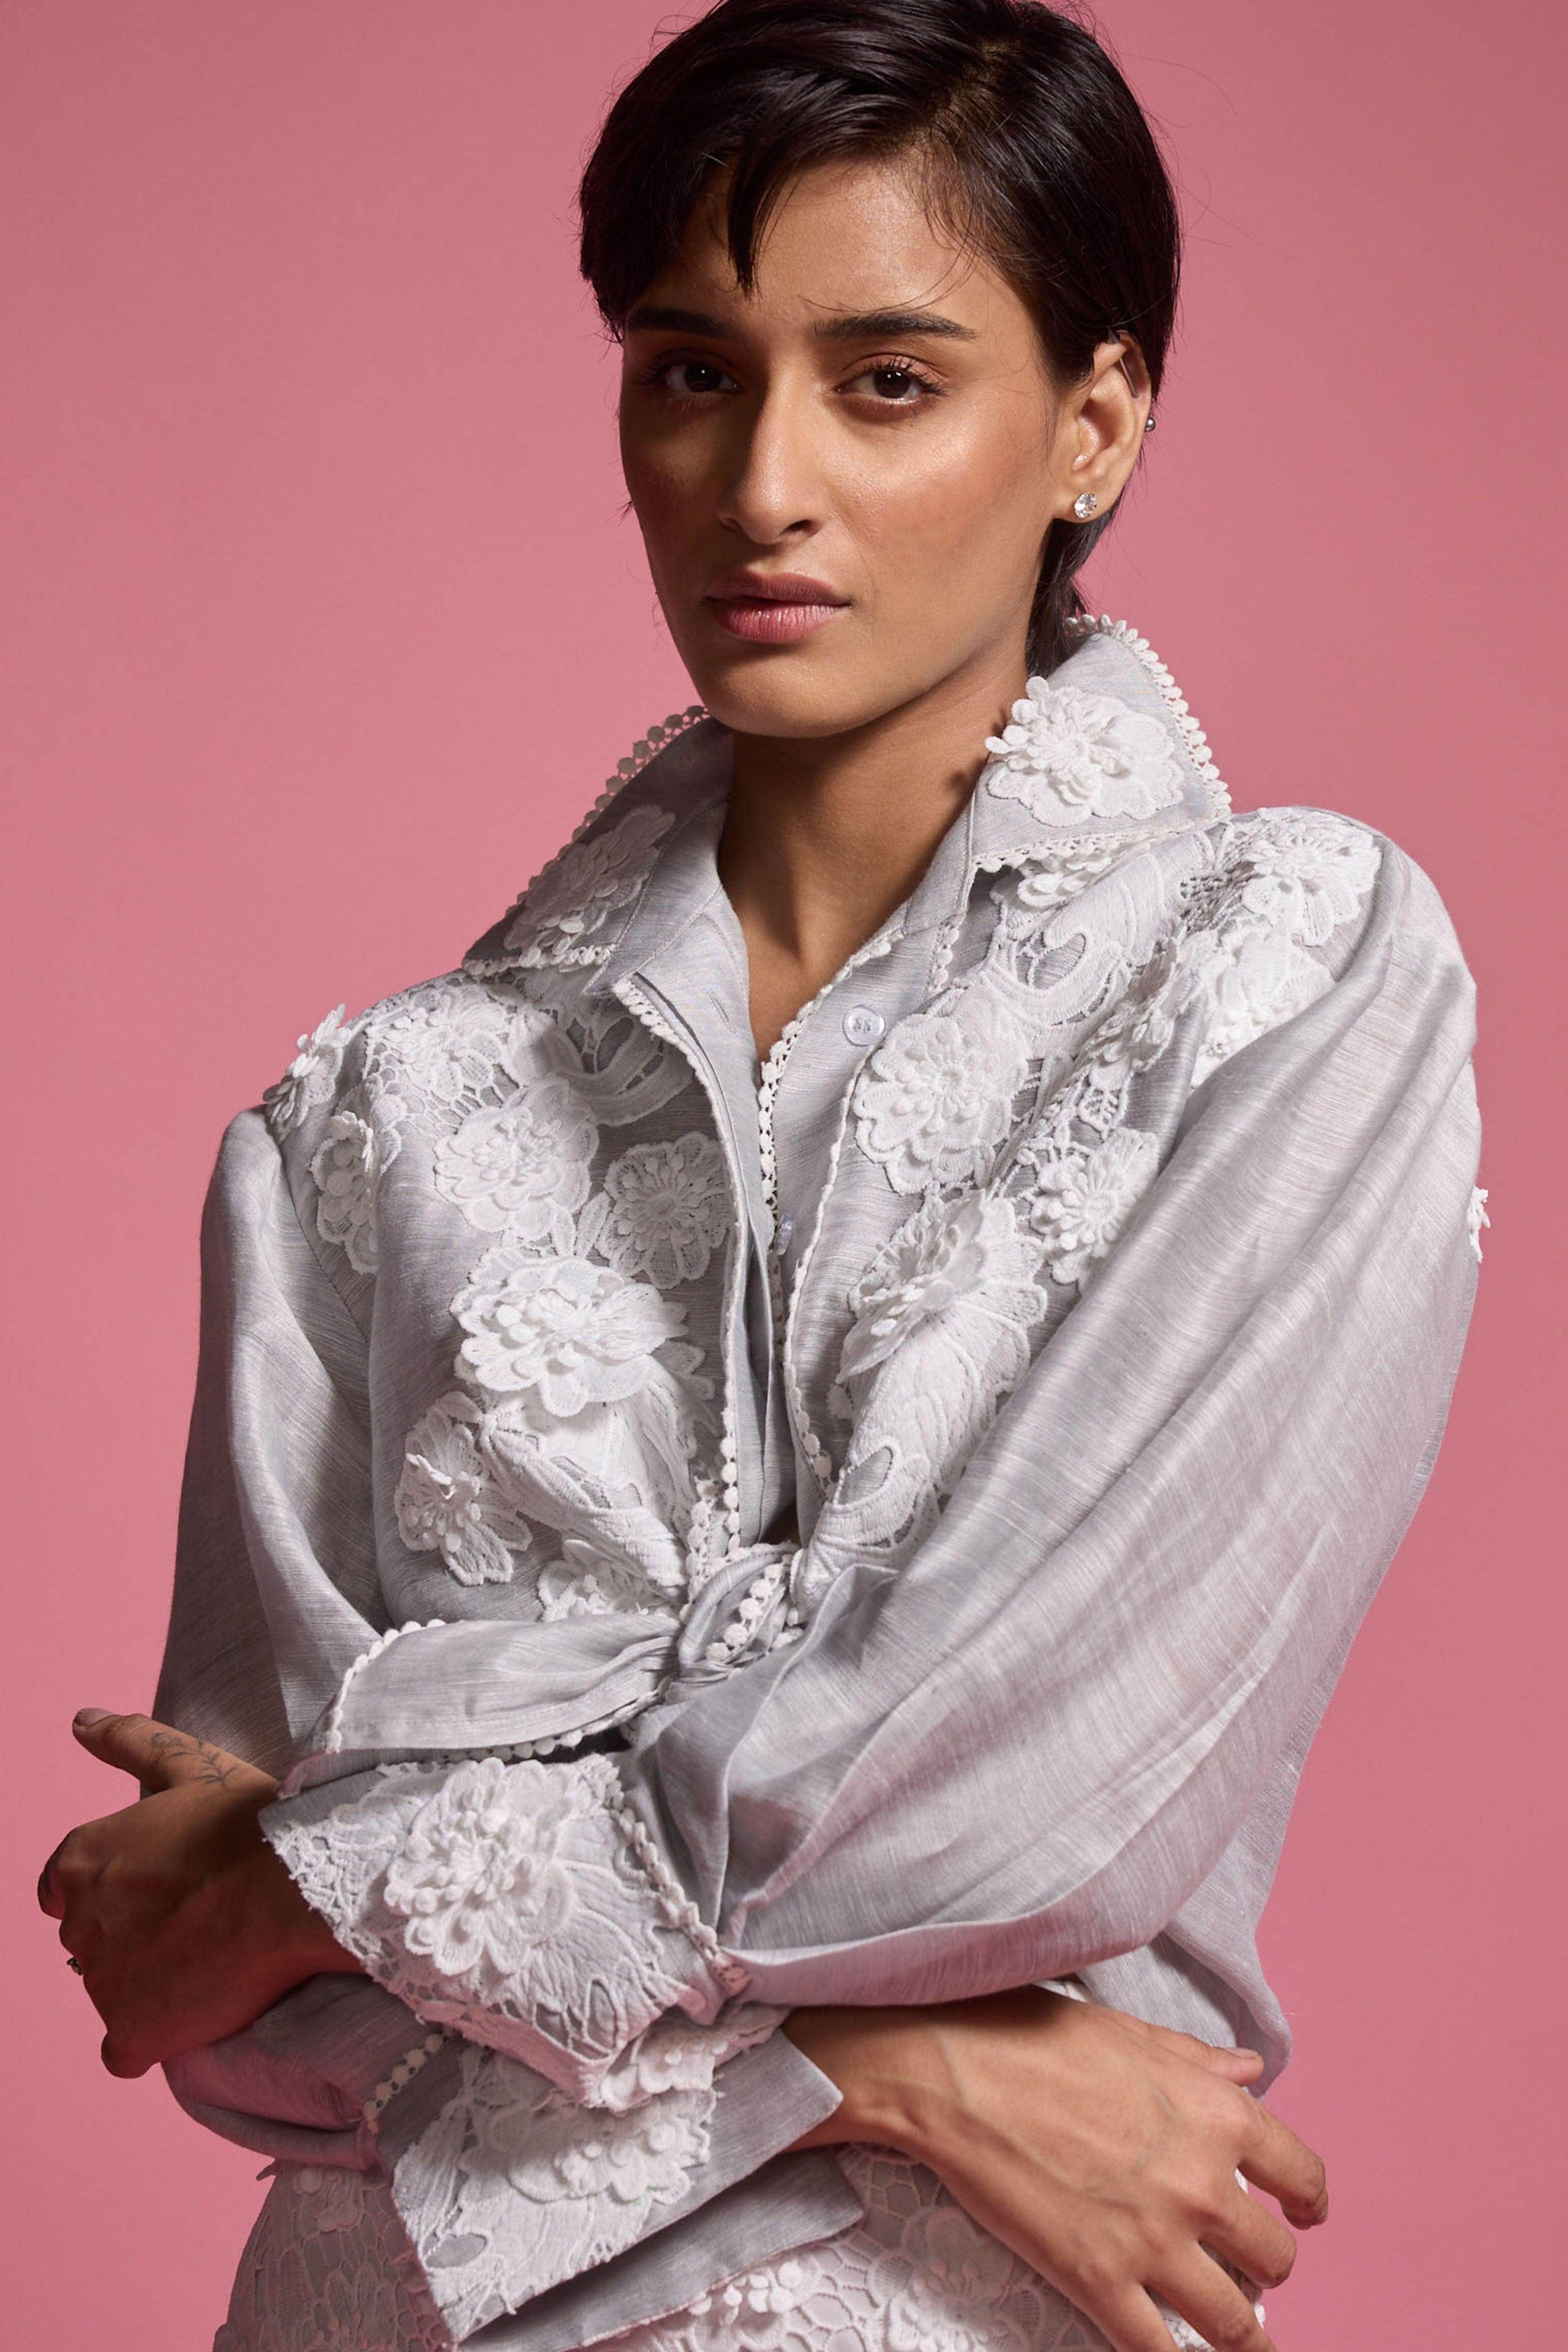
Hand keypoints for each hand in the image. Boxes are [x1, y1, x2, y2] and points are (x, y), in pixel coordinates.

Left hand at [37, 1709, 360, 2076]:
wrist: (296, 1892)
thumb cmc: (249, 1824)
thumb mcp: (191, 1765)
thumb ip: (128, 1742)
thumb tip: (79, 1721)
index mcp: (80, 1861)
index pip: (59, 1887)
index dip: (110, 1887)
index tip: (157, 1888)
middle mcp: (78, 1924)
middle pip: (90, 1939)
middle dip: (132, 1933)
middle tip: (197, 1917)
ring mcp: (102, 1984)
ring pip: (111, 1991)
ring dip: (148, 1981)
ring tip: (211, 1957)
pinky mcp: (132, 2033)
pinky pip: (123, 2049)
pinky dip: (150, 2036)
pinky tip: (194, 2010)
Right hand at [783, 1986, 1326, 2351]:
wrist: (955, 2069)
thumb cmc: (1038, 2036)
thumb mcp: (1134, 2034)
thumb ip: (1200, 2062)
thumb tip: (1251, 2071)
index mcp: (1217, 2114)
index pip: (1302, 2176)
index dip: (1307, 2202)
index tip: (1303, 2214)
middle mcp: (1202, 2184)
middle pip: (1274, 2260)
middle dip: (1265, 2268)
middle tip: (1244, 2267)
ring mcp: (1153, 2241)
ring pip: (1234, 2323)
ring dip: (1242, 2334)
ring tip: (1236, 2336)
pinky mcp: (1099, 2281)